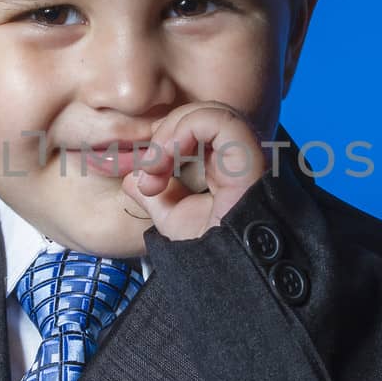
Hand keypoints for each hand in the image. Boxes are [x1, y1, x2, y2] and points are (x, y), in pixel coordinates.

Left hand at [120, 102, 269, 239]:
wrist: (231, 270)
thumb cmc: (213, 252)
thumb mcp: (174, 220)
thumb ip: (155, 197)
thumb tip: (132, 179)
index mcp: (224, 167)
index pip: (195, 131)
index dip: (164, 143)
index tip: (145, 179)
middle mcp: (238, 156)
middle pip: (199, 115)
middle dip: (163, 135)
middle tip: (147, 170)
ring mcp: (245, 152)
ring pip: (207, 111)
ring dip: (171, 132)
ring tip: (156, 165)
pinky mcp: (249, 152)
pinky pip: (216, 119)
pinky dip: (185, 129)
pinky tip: (168, 157)